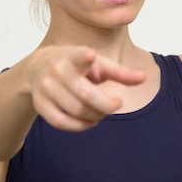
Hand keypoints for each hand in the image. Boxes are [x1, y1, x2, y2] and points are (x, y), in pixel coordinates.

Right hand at [27, 46, 145, 131]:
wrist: (37, 66)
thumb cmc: (76, 63)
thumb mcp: (98, 63)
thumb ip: (120, 72)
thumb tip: (144, 78)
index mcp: (73, 56)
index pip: (79, 56)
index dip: (85, 57)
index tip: (91, 54)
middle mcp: (57, 71)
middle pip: (86, 95)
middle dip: (107, 105)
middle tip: (116, 104)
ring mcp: (46, 88)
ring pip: (76, 111)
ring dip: (95, 116)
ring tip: (102, 113)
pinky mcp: (40, 103)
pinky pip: (61, 122)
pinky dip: (79, 126)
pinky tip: (90, 122)